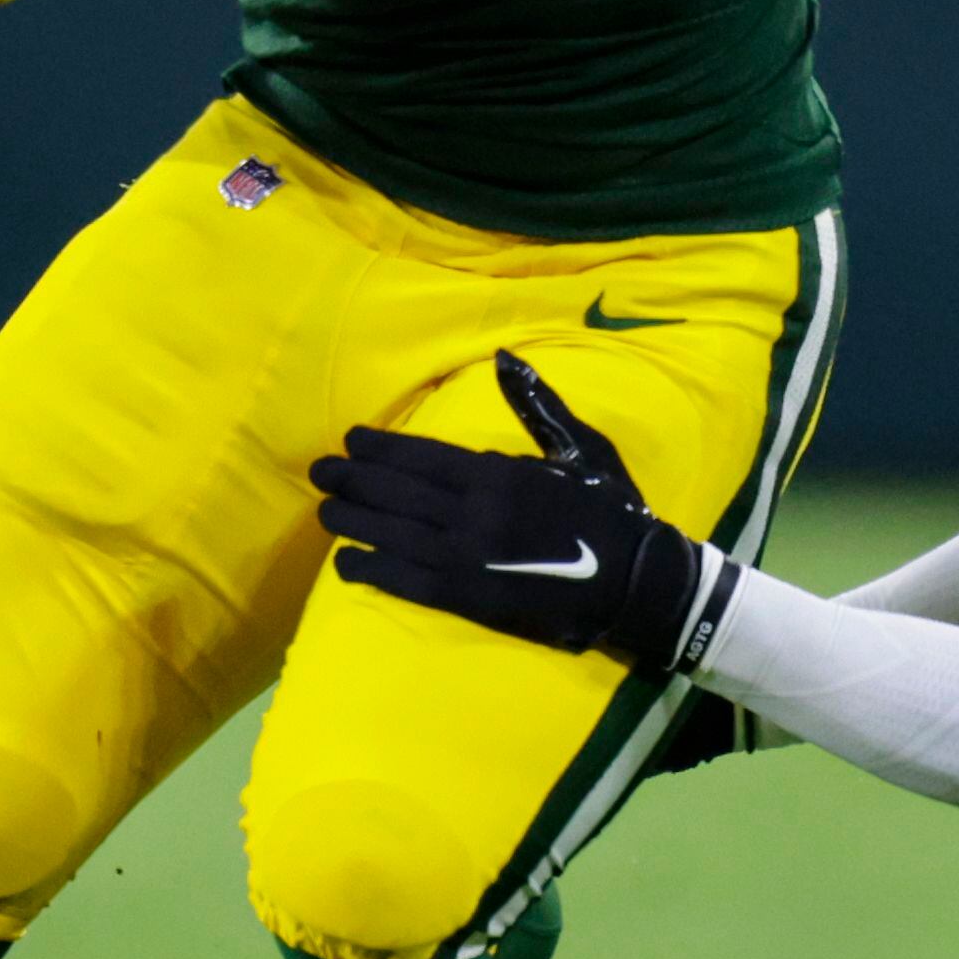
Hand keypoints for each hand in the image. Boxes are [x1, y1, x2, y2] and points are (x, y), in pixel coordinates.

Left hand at [316, 357, 725, 670]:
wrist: (637, 583)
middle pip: (396, 492)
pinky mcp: (468, 597)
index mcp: (499, 473)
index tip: (352, 440)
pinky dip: (371, 570)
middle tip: (321, 472)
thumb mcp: (580, 449)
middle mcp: (474, 512)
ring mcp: (467, 556)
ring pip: (391, 533)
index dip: (381, 449)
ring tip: (325, 512)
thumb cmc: (612, 511)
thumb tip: (506, 360)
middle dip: (353, 480)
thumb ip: (538, 407)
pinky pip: (405, 581)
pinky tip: (346, 564)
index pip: (422, 455)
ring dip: (352, 521)